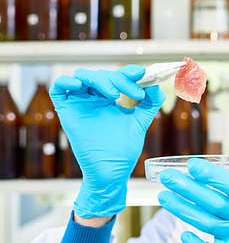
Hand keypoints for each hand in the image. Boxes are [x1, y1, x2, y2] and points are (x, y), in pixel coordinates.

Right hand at [49, 65, 165, 217]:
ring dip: (100, 79)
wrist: (112, 171)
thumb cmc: (124, 149)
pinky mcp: (66, 112)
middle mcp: (93, 99)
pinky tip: (82, 86)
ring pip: (83, 76)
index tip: (142, 73)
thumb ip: (150, 103)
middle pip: (102, 74)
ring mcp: (79, 104)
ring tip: (114, 95)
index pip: (117, 76)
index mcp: (109, 98)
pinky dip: (67, 81)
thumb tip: (156, 83)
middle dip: (120, 79)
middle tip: (135, 92)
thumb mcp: (140, 121)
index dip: (128, 71)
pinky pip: (59, 88)